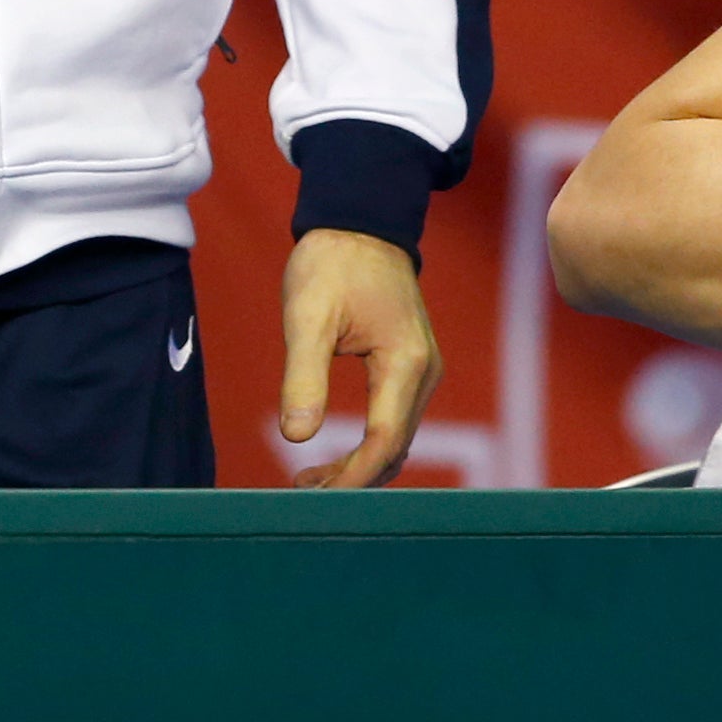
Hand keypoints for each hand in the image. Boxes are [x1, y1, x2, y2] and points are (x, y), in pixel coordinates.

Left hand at [277, 229, 438, 489]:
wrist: (360, 222)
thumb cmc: (332, 263)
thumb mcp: (308, 316)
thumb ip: (304, 376)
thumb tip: (296, 435)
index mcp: (405, 360)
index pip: (385, 439)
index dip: (353, 475)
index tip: (316, 498)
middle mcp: (425, 371)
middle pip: (394, 447)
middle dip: (352, 478)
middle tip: (301, 494)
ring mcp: (422, 369)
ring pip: (396, 438)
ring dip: (359, 466)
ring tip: (308, 482)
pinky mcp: (411, 366)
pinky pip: (394, 420)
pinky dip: (367, 445)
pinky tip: (332, 456)